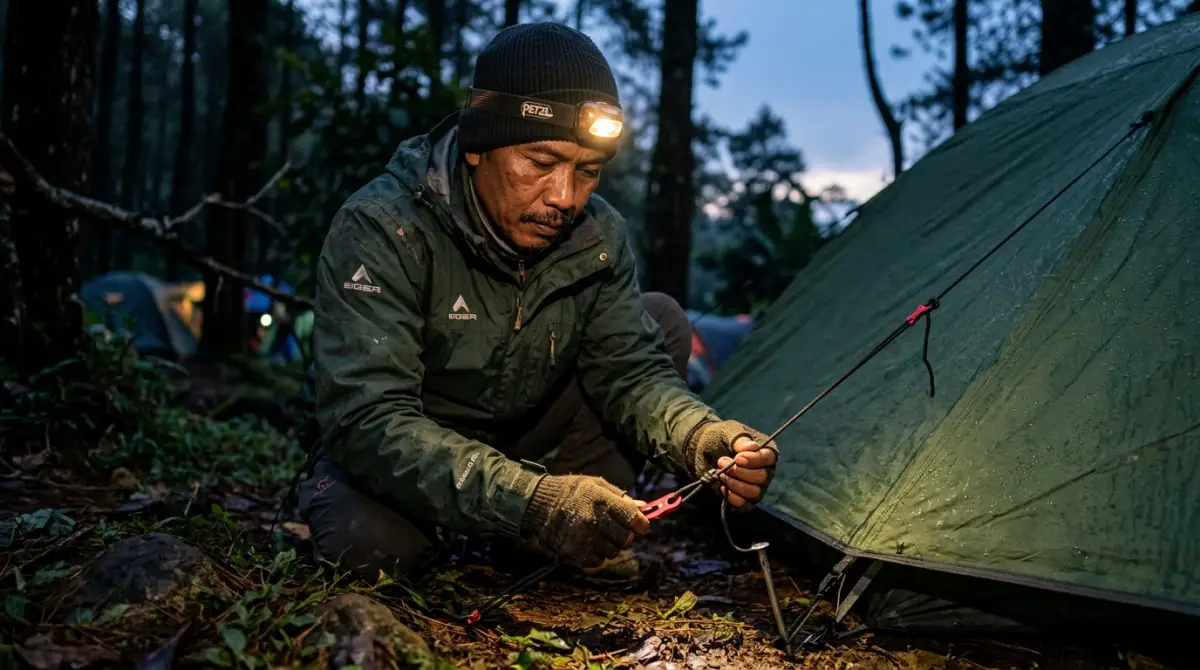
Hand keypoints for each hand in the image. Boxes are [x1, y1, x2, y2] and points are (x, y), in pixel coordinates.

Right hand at [520, 474, 649, 568]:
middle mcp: (593, 520)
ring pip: (612, 552)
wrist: (537, 503)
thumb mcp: (595, 485)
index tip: (640, 525)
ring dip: (610, 545)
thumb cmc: (570, 491)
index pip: (633, 518)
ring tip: (599, 534)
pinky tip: (588, 542)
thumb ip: (620, 497)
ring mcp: (582, 538)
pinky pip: (597, 561)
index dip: (641, 523)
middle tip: (617, 529)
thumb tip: (643, 507)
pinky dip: (596, 554)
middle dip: (625, 534)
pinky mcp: (573, 552)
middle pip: (625, 538)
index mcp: (601, 500)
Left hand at [686, 419, 777, 508]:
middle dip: (740, 472)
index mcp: (765, 451)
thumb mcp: (728, 432)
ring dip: (735, 484)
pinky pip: (745, 505)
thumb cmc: (720, 438)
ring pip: (753, 492)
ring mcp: (756, 486)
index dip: (754, 460)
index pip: (768, 458)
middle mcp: (765, 470)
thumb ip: (740, 439)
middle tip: (722, 462)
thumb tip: (753, 447)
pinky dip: (733, 497)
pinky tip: (722, 487)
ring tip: (721, 474)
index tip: (738, 458)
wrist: (702, 449)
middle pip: (761, 477)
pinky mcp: (744, 498)